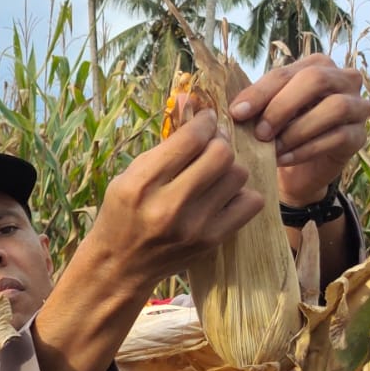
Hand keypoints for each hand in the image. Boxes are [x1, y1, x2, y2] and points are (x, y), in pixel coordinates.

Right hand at [90, 109, 262, 288]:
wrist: (120, 267)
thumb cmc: (121, 215)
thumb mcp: (128, 177)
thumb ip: (163, 147)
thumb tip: (191, 103)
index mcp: (142, 184)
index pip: (190, 139)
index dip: (204, 122)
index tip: (205, 120)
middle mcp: (169, 205)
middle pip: (221, 154)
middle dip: (218, 142)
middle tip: (211, 145)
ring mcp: (194, 226)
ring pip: (238, 175)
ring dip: (229, 168)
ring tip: (214, 173)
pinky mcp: (212, 240)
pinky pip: (250, 203)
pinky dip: (241, 193)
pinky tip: (223, 195)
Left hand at [229, 54, 369, 205]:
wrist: (298, 171)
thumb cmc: (280, 133)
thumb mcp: (265, 115)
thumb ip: (256, 106)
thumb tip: (236, 110)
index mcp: (316, 66)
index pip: (285, 73)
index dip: (259, 93)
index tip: (236, 113)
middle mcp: (343, 79)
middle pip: (316, 79)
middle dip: (282, 107)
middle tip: (260, 133)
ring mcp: (357, 106)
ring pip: (334, 108)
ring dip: (297, 130)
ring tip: (272, 149)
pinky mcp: (360, 135)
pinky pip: (338, 137)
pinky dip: (306, 149)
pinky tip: (284, 159)